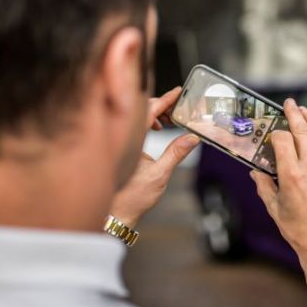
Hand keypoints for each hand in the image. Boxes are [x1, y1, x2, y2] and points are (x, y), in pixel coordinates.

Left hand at [110, 87, 199, 226]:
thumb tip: (191, 138)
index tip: (178, 92)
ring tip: (168, 121)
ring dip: (153, 113)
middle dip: (160, 105)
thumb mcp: (159, 175)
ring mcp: (117, 141)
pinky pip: (132, 124)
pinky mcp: (118, 146)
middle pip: (140, 108)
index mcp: (129, 140)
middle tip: (177, 108)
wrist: (115, 214)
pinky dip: (146, 122)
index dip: (165, 99)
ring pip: (135, 115)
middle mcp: (120, 137)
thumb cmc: (131, 198)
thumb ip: (176, 153)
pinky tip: (156, 130)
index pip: (148, 110)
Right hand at [250, 99, 306, 266]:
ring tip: (304, 110)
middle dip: (294, 114)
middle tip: (289, 104)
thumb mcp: (275, 208)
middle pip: (303, 131)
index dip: (274, 133)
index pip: (282, 140)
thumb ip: (264, 186)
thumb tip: (256, 172)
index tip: (270, 133)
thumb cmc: (300, 231)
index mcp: (292, 176)